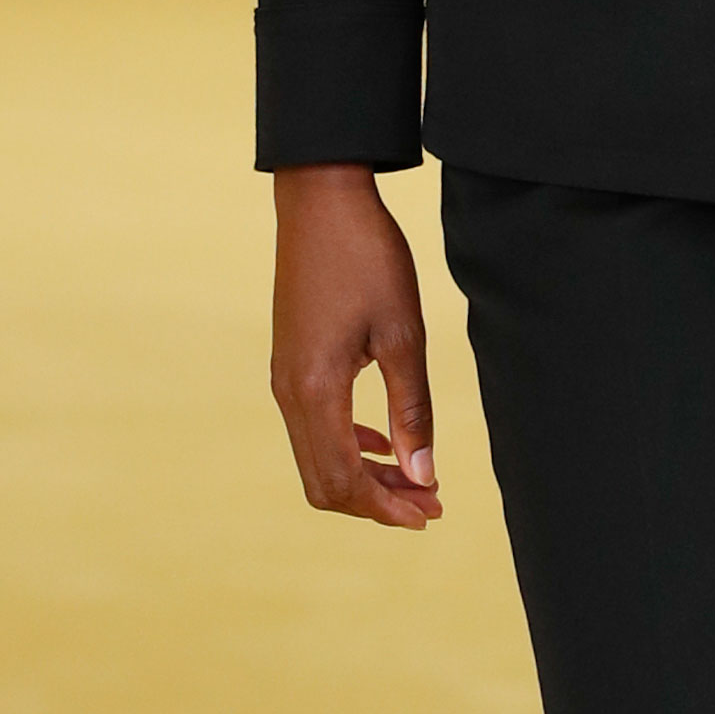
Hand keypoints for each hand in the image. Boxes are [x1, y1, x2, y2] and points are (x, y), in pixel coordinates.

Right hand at [269, 166, 441, 528]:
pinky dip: (350, 447)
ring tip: (416, 480)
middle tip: (429, 505)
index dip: (387, 508)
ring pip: (317, 458)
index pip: (343, 479)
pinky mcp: (289, 364)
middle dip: (376, 503)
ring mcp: (284, 378)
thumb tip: (423, 476)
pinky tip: (386, 442)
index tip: (431, 513)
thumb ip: (413, 410)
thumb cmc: (368, 258)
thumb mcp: (405, 334)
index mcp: (315, 389)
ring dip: (365, 476)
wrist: (321, 200)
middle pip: (323, 483)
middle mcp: (289, 392)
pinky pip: (312, 428)